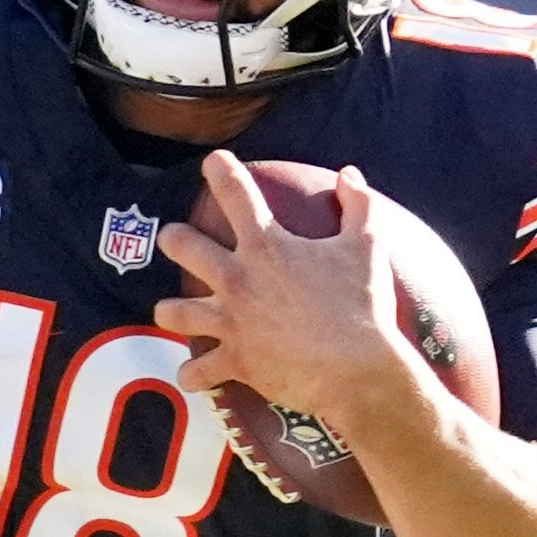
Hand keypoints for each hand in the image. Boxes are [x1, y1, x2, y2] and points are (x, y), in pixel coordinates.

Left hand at [153, 155, 415, 443]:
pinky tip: (191, 375)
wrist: (357, 369)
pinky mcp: (235, 361)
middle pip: (183, 246)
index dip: (220, 170)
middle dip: (174, 238)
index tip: (212, 161)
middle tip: (173, 238)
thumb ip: (358, 204)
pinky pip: (198, 371)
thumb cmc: (364, 304)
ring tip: (169, 310)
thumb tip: (349, 173)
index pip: (235, 192)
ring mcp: (231, 322)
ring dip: (169, 309)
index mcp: (266, 245)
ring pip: (174, 312)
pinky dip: (193, 374)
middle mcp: (238, 279)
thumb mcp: (367, 246)